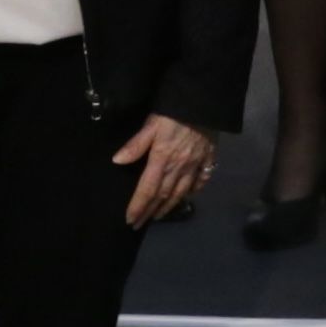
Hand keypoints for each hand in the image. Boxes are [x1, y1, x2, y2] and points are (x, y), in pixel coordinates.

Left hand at [112, 113, 216, 227]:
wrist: (204, 102)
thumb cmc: (174, 112)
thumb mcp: (151, 125)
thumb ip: (136, 144)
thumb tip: (117, 161)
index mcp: (162, 160)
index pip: (147, 189)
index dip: (138, 206)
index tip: (130, 220)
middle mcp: (179, 167)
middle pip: (162, 195)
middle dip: (150, 211)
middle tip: (140, 224)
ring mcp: (195, 165)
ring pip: (181, 192)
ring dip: (169, 206)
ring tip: (159, 215)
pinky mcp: (208, 159)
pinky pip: (201, 180)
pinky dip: (194, 191)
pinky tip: (189, 195)